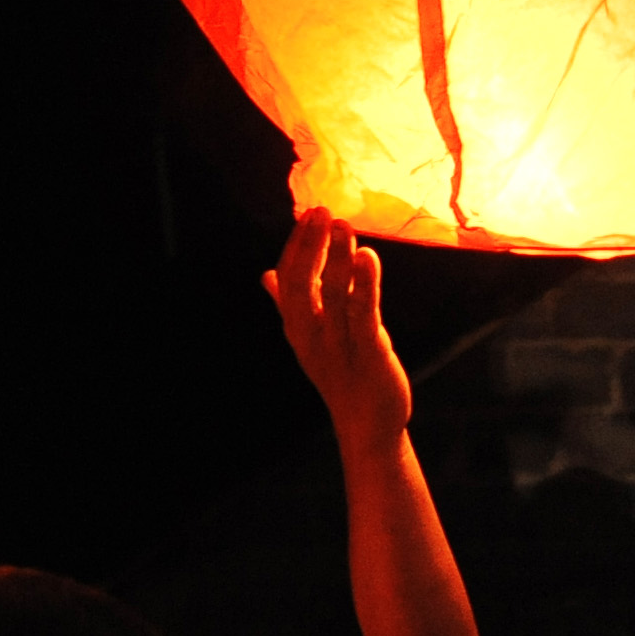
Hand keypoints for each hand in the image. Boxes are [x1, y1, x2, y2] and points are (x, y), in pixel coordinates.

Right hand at [265, 213, 411, 444]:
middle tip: (321, 211)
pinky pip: (362, 315)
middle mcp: (311, 335)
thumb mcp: (311, 336)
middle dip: (310, 245)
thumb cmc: (342, 375)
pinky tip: (367, 256)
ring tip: (342, 225)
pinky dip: (363, 284)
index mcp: (297, 326)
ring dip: (335, 258)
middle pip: (301, 284)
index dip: (296, 245)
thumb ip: (289, 304)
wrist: (367, 424)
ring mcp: (337, 345)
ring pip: (330, 295)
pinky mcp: (368, 353)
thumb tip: (266, 274)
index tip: (309, 214)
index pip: (288, 279)